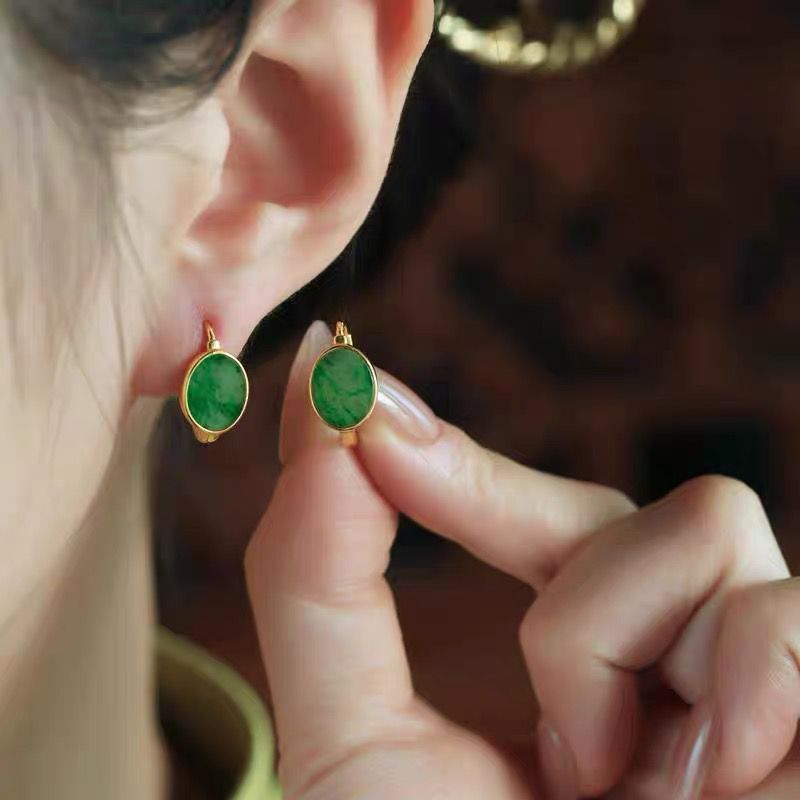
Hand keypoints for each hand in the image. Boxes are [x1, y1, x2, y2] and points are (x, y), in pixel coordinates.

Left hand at [245, 322, 799, 798]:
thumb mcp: (359, 752)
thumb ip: (320, 589)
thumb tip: (324, 428)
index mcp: (590, 677)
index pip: (531, 522)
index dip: (446, 451)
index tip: (345, 379)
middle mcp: (688, 662)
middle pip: (611, 499)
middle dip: (506, 506)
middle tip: (426, 521)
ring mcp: (775, 673)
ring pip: (702, 529)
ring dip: (612, 650)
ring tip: (616, 784)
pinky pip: (781, 616)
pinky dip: (731, 700)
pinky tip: (707, 791)